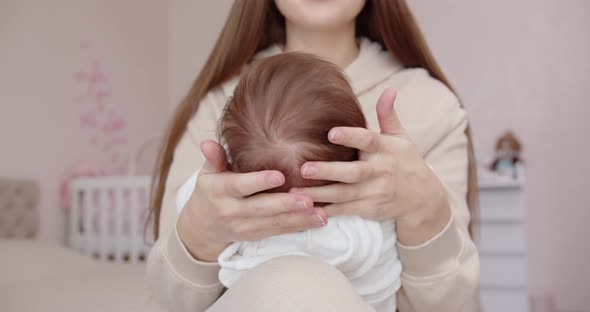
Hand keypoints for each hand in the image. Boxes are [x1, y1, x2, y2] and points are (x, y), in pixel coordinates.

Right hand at [177, 140, 326, 261]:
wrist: (202, 226)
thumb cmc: (210, 190)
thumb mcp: (207, 173)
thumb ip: (214, 157)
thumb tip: (207, 142)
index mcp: (220, 190)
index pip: (241, 185)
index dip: (259, 181)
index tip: (280, 176)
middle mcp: (232, 211)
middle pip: (262, 208)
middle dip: (286, 205)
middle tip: (309, 200)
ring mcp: (245, 226)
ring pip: (274, 223)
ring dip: (299, 219)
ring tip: (322, 214)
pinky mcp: (256, 236)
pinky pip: (279, 231)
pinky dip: (299, 227)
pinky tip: (319, 221)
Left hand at [290, 89, 450, 245]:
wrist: (422, 198)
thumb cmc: (405, 161)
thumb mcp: (401, 137)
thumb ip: (388, 115)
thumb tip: (389, 90)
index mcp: (386, 149)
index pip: (368, 141)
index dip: (351, 137)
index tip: (331, 132)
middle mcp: (380, 171)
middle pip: (353, 172)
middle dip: (329, 171)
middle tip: (304, 168)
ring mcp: (374, 192)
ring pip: (344, 194)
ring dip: (320, 194)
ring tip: (295, 193)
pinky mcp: (369, 209)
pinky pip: (345, 210)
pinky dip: (327, 211)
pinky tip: (306, 210)